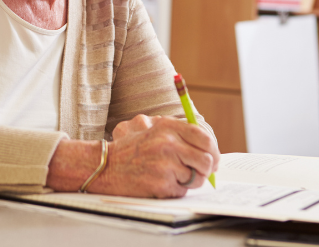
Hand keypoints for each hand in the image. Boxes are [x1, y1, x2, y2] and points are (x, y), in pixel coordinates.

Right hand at [95, 114, 219, 197]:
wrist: (105, 165)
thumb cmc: (129, 147)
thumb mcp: (150, 127)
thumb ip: (177, 132)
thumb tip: (207, 146)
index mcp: (167, 127)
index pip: (204, 137)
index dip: (213, 150)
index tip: (214, 158)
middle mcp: (168, 144)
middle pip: (206, 160)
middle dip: (207, 169)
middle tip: (200, 172)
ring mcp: (165, 165)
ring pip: (197, 178)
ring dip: (190, 181)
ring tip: (173, 176)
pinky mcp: (161, 184)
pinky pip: (183, 191)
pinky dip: (176, 190)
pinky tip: (161, 183)